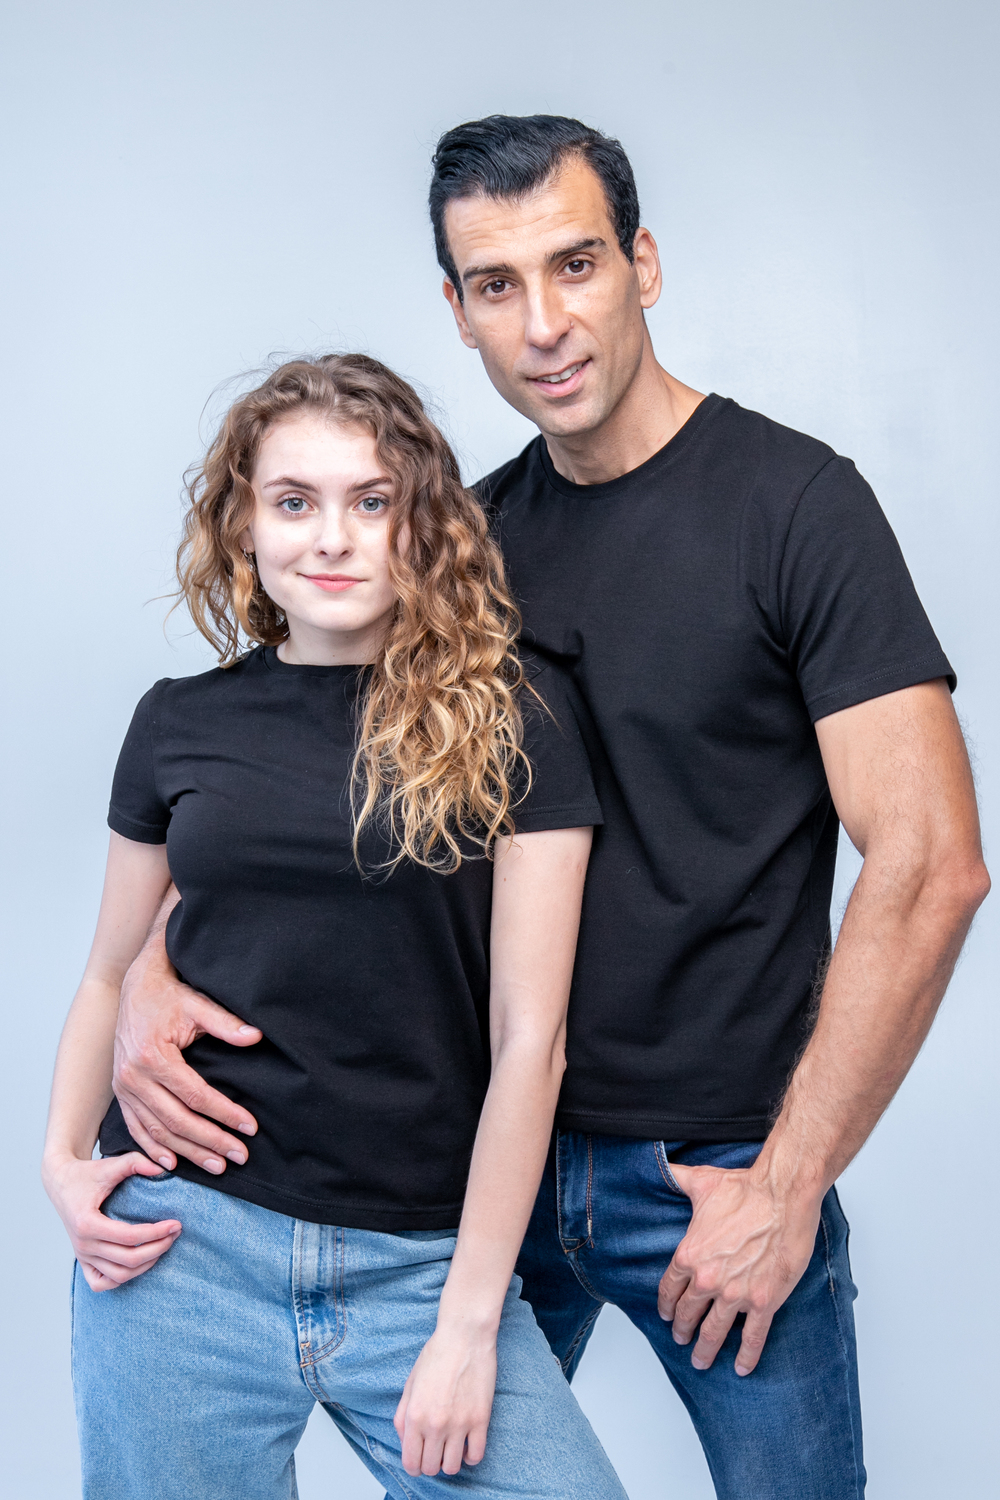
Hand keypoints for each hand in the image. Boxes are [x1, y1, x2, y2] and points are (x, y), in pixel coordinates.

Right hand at [43, 1151, 180, 1291]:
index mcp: (87, 1223)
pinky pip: (102, 1283)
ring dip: (146, 1265)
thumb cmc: (86, 1174)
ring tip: (163, 1245)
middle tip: (175, 1233)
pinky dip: (122, 1278)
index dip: (157, 1233)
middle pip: (128, 1260)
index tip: (175, 1224)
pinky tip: (139, 1264)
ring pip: (119, 1275)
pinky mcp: (82, 1261)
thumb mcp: (109, 1164)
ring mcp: (81, 1256)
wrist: (61, 1183)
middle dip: (158, 1248)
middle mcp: (83, 1245)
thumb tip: (165, 1168)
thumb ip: (136, 1162)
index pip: (130, 1237)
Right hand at [114, 936, 261, 1174]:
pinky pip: (136, 1128)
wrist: (135, 988)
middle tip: (239, 1155)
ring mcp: (124, 1088)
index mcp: (153, 1056)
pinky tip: (173, 1164)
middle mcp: (133, 1077)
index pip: (196, 1096)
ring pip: (158, 1130)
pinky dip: (153, 1149)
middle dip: (211, 1141)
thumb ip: (226, 1023)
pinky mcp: (120, 1093)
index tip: (250, 1127)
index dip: (225, 1113)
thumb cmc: (168, 996)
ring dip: (187, 1152)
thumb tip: (255, 1036)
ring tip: (216, 1166)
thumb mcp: (198, 1004)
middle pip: (177, 1120)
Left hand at [393, 1324, 497, 1475]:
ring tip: (451, 1446)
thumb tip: (406, 1440)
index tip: (419, 1460)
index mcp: (414, 1415)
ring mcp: (459, 1424)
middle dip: (431, 1463)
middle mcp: (435, 1424)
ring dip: (450, 1461)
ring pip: (453, 1467)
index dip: (414, 1466)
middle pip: (431, 1468)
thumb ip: (402, 1416)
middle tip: (435, 1450)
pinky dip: (470, 1456)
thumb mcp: (410, 1384)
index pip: (411, 1462)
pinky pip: (476, 1456)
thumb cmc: (437, 1354)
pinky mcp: (480, 1420)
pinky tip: (467, 1443)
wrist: (464, 1336)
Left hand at [657, 1161, 821, 1375]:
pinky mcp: (764, 1302)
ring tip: (702, 1361)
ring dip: (706, 1350)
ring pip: (715, 1331)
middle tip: (682, 1341)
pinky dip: (747, 1356)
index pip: (669, 1289)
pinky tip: (742, 1368)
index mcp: (690, 1255)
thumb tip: (659, 1165)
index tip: (667, 1315)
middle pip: (688, 1314)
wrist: (782, 1195)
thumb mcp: (701, 1181)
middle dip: (683, 1330)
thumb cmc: (745, 1188)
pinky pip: (753, 1337)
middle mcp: (708, 1279)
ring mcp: (736, 1294)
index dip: (666, 1305)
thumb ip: (676, 1178)